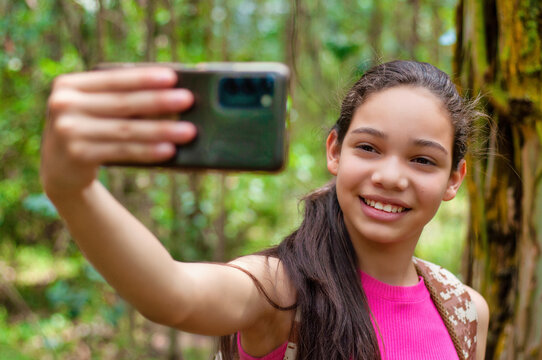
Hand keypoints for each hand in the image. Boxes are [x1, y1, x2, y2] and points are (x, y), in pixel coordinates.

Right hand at [40, 67, 195, 198]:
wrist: (60, 168)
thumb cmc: (89, 128)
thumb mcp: (95, 108)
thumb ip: (120, 98)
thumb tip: (171, 94)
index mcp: (69, 84)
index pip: (113, 79)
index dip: (143, 78)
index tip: (172, 76)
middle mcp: (63, 104)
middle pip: (122, 103)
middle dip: (159, 101)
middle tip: (188, 100)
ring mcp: (68, 131)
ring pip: (125, 130)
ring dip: (161, 130)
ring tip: (188, 131)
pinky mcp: (77, 155)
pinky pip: (122, 151)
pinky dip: (148, 151)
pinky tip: (169, 150)